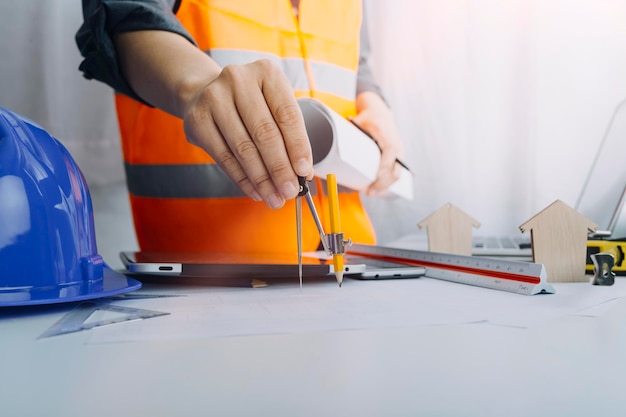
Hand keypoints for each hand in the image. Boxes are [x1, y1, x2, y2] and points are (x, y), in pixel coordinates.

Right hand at [182, 59, 313, 208]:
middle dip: (280, 168)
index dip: (298, 146)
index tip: (305, 171)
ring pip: (243, 148)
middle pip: (264, 133)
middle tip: (290, 191)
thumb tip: (303, 174)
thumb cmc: (251, 104)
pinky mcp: (197, 120)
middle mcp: (238, 80)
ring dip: (262, 179)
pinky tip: (256, 191)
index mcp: (266, 72)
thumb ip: (289, 136)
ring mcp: (214, 98)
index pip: (287, 115)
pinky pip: (224, 157)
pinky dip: (243, 179)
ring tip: (275, 198)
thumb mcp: (273, 107)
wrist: (204, 93)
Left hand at [352, 91, 402, 195]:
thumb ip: (347, 130)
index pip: (389, 152)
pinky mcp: (398, 156)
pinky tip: (380, 189)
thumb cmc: (368, 117)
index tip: (375, 177)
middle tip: (369, 192)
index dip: (384, 166)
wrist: (380, 111)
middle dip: (383, 183)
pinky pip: (396, 172)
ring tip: (372, 192)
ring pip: (397, 173)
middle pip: (395, 168)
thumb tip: (328, 141)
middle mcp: (396, 144)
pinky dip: (389, 182)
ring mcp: (399, 151)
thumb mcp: (358, 120)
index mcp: (387, 134)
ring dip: (386, 185)